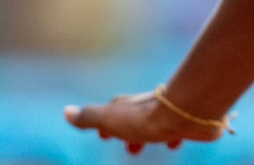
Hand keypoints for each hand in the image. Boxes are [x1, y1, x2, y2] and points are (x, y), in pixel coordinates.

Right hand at [64, 90, 226, 153]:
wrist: (186, 112)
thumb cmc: (145, 119)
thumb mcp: (109, 120)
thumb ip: (89, 117)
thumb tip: (66, 111)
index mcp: (128, 106)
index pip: (113, 114)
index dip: (106, 125)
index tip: (104, 136)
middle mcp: (147, 105)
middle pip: (135, 119)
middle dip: (129, 133)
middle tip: (130, 149)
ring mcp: (168, 111)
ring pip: (157, 124)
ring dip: (151, 135)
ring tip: (150, 147)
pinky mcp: (186, 118)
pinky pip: (179, 127)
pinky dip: (174, 135)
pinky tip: (175, 143)